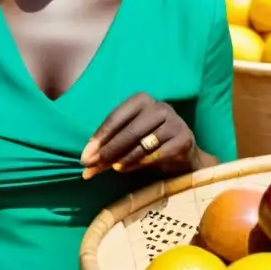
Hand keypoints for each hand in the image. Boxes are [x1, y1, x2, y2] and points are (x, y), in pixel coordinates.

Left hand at [81, 92, 196, 178]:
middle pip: (130, 130)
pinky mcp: (185, 138)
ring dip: (125, 157)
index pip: (116, 117)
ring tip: (114, 168)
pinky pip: (160, 152)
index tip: (85, 156)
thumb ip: (107, 150)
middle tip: (94, 165)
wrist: (183, 157)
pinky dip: (142, 162)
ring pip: (144, 142)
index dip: (99, 137)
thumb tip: (85, 164)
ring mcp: (175, 121)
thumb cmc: (149, 145)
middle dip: (109, 149)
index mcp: (141, 100)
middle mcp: (160, 106)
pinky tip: (129, 169)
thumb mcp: (127, 142)